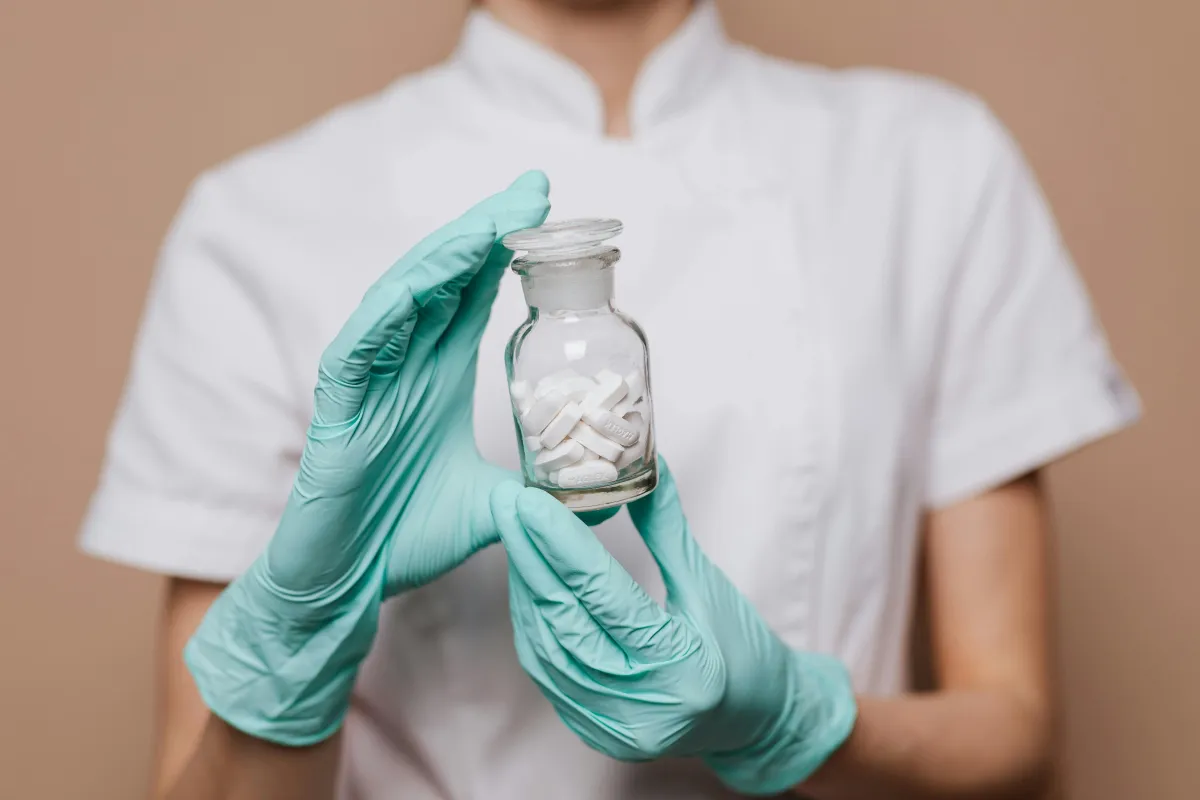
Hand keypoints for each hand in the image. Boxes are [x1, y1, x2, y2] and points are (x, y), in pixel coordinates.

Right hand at [184, 172, 549, 745]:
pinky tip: (419, 284)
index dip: (505, 251)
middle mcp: (403, 369)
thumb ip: (534, 492)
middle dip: (485, 230)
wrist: (347, 588)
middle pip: (443, 280)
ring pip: (400, 300)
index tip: (547, 210)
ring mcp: (367, 385)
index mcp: (437, 378)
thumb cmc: (405, 539)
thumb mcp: (492, 507)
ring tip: (487, 222)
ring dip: (442, 257)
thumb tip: (593, 498)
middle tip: (533, 189)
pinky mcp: (334, 413)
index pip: (473, 297)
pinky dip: (385, 314)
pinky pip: (355, 350)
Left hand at [493, 458, 856, 794]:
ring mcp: (613, 728)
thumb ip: (667, 528)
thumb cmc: (743, 650)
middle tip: (506, 504)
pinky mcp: (593, 733)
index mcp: (684, 668)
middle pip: (566, 622)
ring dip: (525, 588)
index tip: (531, 499)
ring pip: (546, 649)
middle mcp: (643, 707)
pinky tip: (526, 583)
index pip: (606, 596)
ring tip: (514, 534)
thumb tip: (644, 464)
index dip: (563, 544)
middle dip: (529, 556)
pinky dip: (533, 622)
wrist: (756, 723)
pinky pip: (547, 672)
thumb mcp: (710, 584)